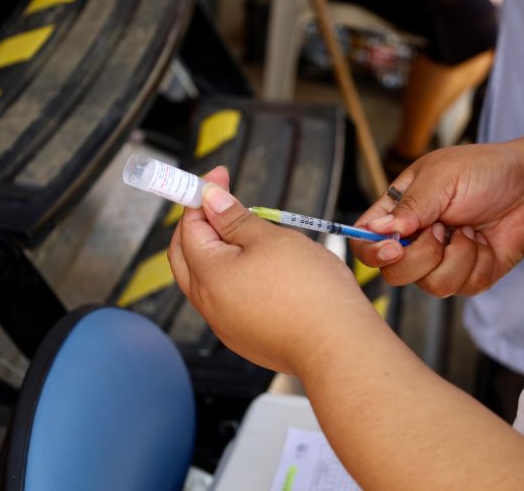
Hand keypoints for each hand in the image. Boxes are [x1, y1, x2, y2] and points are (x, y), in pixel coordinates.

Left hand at [168, 167, 378, 374]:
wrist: (337, 346)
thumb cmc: (310, 290)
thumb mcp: (272, 239)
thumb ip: (235, 219)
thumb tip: (210, 200)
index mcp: (209, 274)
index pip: (189, 226)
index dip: (201, 196)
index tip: (219, 177)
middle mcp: (208, 304)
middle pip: (186, 255)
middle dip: (198, 224)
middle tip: (220, 201)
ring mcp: (225, 325)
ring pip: (206, 280)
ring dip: (216, 252)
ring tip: (247, 232)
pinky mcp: (245, 338)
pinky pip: (227, 300)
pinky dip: (233, 278)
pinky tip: (260, 268)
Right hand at [351, 126, 523, 295]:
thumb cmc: (485, 172)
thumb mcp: (442, 177)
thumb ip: (411, 206)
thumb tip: (379, 230)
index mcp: (398, 213)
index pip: (365, 242)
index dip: (371, 252)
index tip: (395, 246)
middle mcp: (414, 241)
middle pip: (393, 273)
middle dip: (423, 255)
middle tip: (443, 229)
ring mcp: (441, 262)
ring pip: (430, 286)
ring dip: (457, 257)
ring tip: (470, 230)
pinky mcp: (468, 277)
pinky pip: (462, 288)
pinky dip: (478, 263)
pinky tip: (485, 241)